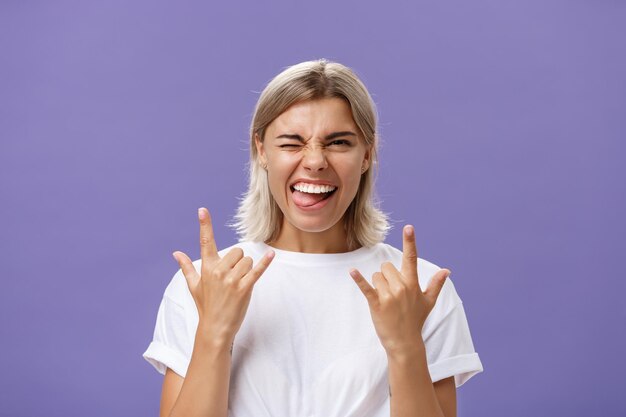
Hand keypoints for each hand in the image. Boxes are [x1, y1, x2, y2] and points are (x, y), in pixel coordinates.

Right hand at [172, 207, 274, 346]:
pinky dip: (265, 262)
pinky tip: (272, 254)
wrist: (215, 328)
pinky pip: (257, 270)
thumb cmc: (205, 306)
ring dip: (248, 269)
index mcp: (206, 268)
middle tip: (234, 277)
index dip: (204, 225)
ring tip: (240, 284)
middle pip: (237, 251)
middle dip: (239, 261)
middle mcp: (218, 271)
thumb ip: (186, 267)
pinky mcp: (244, 288)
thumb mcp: (194, 286)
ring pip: (248, 260)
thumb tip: (176, 253)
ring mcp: (231, 280)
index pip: (205, 242)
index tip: (202, 210)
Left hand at [349, 225, 449, 354]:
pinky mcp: (377, 304)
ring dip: (377, 285)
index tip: (408, 227)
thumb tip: (446, 271)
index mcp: (413, 284)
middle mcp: (402, 287)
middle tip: (391, 294)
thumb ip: (436, 284)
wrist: (405, 343)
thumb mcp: (428, 302)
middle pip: (386, 267)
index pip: (411, 258)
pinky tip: (352, 271)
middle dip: (386, 277)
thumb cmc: (415, 321)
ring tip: (385, 300)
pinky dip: (358, 279)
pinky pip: (366, 287)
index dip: (410, 242)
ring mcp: (389, 296)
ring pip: (376, 276)